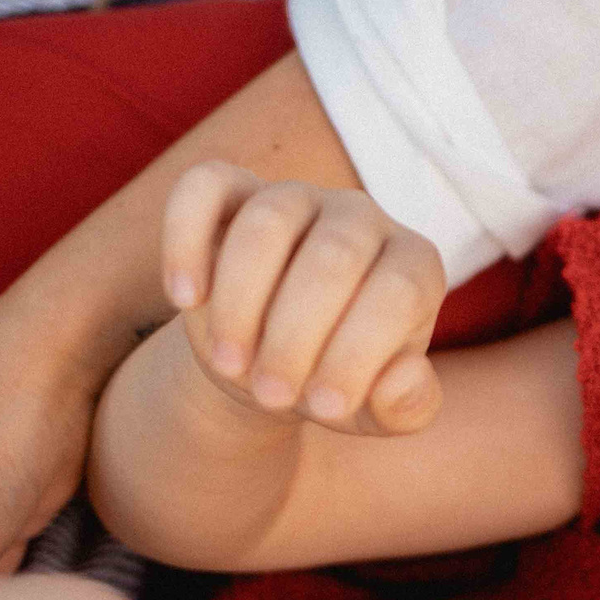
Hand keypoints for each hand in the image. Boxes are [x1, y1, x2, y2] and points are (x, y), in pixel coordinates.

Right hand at [163, 162, 446, 434]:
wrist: (269, 363)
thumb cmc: (333, 381)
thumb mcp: (377, 413)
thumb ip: (407, 407)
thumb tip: (403, 383)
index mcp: (413, 265)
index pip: (399, 291)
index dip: (361, 352)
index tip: (325, 409)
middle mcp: (362, 218)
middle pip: (335, 256)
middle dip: (297, 336)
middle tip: (272, 393)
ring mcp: (297, 196)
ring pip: (268, 221)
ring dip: (241, 300)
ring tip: (230, 363)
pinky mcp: (233, 191)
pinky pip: (203, 186)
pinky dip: (186, 239)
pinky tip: (186, 298)